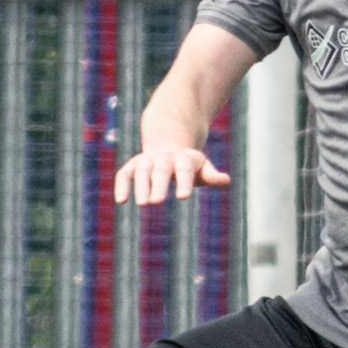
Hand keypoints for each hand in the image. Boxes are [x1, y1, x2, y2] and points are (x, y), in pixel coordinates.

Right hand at [113, 144, 227, 205]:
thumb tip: (226, 181)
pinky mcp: (133, 165)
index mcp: (184, 160)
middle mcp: (164, 159)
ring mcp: (147, 161)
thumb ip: (212, 176)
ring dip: (140, 186)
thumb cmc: (188, 164)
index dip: (184, 183)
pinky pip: (125, 174)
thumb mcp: (202, 168)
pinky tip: (121, 201)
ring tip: (142, 204)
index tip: (183, 197)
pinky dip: (122, 185)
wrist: (167, 144)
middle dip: (158, 185)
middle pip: (161, 171)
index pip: (185, 171)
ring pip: (141, 171)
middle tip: (157, 202)